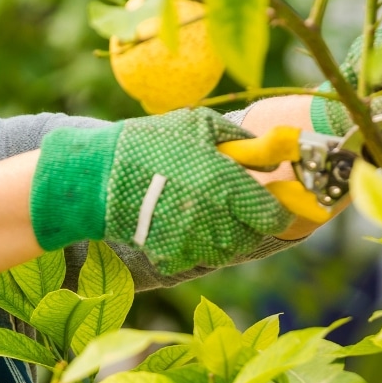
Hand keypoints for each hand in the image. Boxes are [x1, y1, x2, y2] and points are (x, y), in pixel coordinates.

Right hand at [30, 108, 292, 274]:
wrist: (103, 175)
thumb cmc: (153, 142)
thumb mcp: (199, 125)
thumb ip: (240, 140)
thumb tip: (267, 158)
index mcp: (227, 186)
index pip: (273, 216)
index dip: (278, 212)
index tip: (274, 206)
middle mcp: (215, 219)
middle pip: (252, 237)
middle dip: (250, 224)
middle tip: (237, 207)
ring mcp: (192, 241)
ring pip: (227, 251)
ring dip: (225, 236)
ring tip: (209, 214)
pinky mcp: (172, 255)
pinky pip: (197, 257)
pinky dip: (197, 245)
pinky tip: (183, 224)